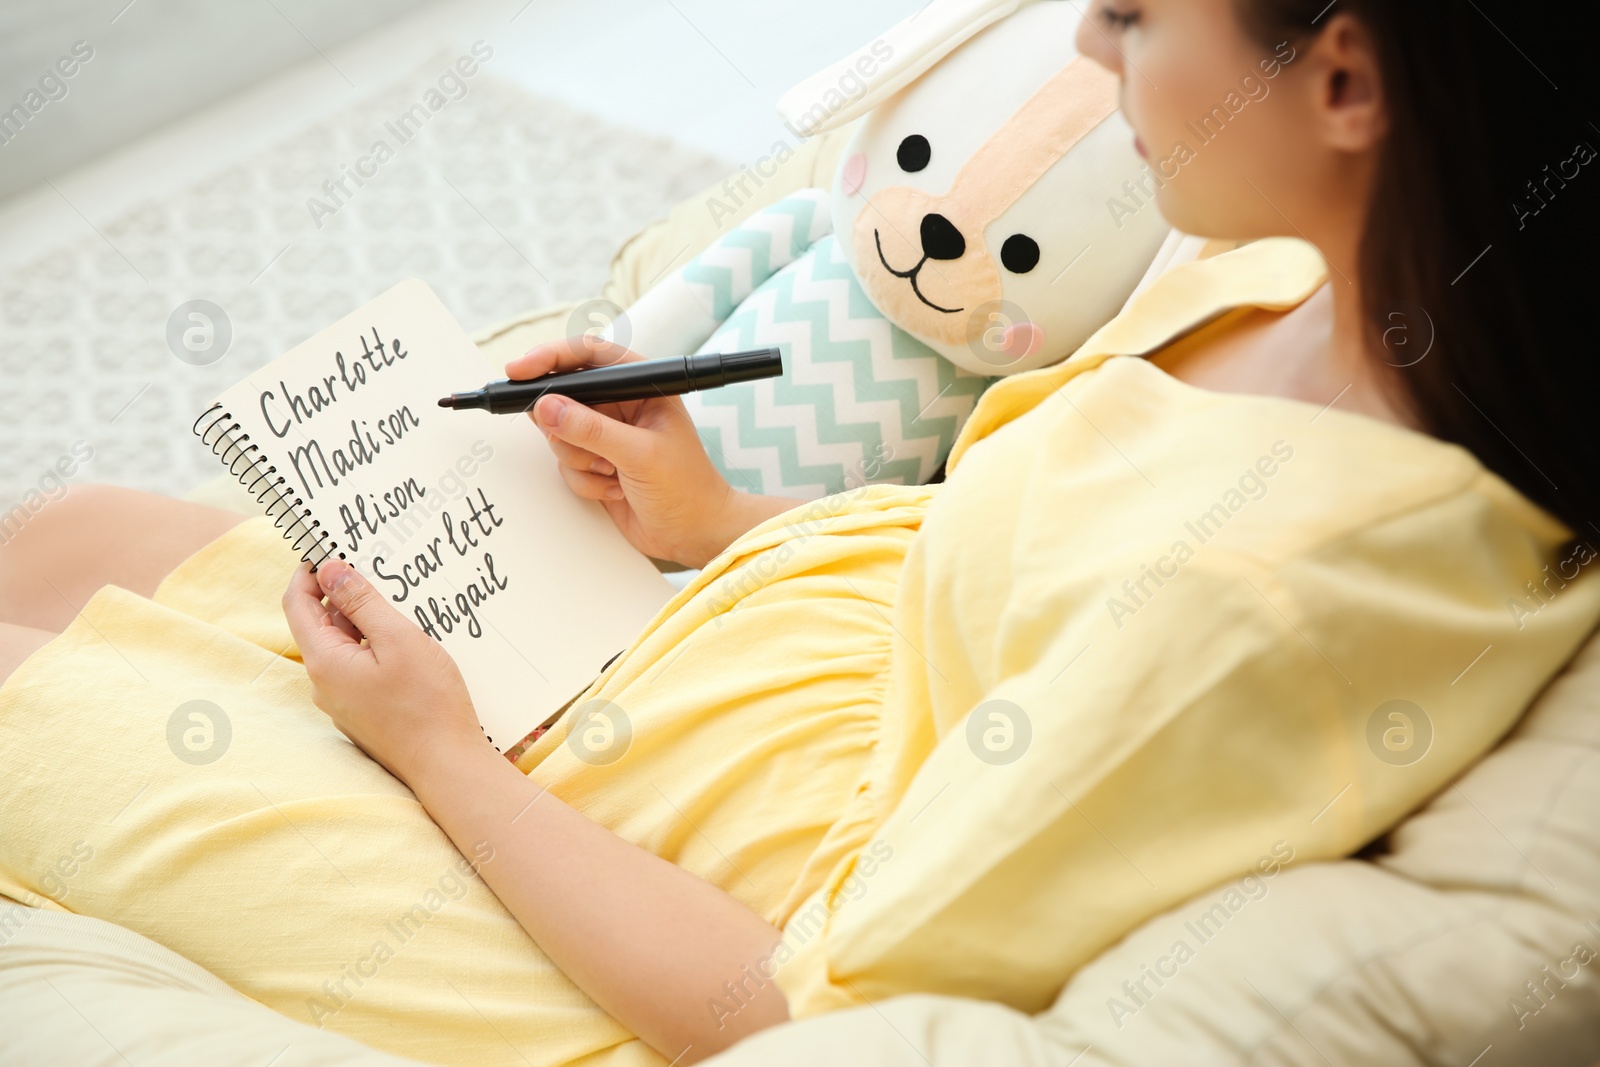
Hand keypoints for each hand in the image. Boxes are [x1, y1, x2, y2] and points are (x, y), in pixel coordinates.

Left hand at [281, 558, 483, 782]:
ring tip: (400, 607)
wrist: (446, 763)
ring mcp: (342, 700)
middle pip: (321, 624)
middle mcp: (324, 683)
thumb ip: (362, 602)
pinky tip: (405, 644)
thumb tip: (331, 569)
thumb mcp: (398, 638)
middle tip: (377, 571)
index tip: (330, 549)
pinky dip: (374, 647)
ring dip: (363, 622)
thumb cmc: (427, 702)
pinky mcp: (361, 711)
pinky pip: (358, 667)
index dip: (309, 572)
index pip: (296, 604)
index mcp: (324, 661)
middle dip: (343, 595)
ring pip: (343, 646)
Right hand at [508, 335, 791, 568]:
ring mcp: (606, 436)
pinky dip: (585, 481)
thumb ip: (592, 430)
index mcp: (642, 386)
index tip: (519, 371)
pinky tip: (615, 490)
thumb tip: (547, 407)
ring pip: (560, 434)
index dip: (550, 358)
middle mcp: (621, 406)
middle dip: (568, 428)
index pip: (589, 356)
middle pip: (564, 396)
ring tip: (614, 473)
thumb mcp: (640, 455)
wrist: (694, 535)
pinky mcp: (596, 463)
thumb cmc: (687, 489)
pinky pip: (565, 464)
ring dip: (580, 460)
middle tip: (588, 449)